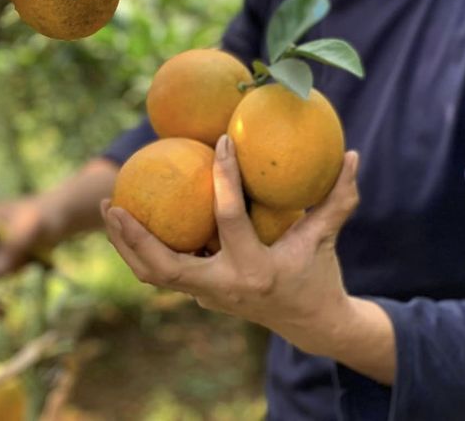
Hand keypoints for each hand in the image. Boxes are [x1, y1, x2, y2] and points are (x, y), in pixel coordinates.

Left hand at [103, 135, 360, 355]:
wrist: (311, 324)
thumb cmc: (319, 272)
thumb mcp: (327, 235)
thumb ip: (339, 197)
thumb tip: (353, 154)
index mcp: (256, 269)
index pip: (229, 218)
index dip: (224, 177)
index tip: (218, 141)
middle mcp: (224, 287)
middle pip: (166, 266)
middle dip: (135, 236)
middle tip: (115, 201)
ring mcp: (208, 297)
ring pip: (154, 275)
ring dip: (127, 244)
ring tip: (110, 206)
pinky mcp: (201, 295)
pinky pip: (164, 271)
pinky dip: (144, 248)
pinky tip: (132, 216)